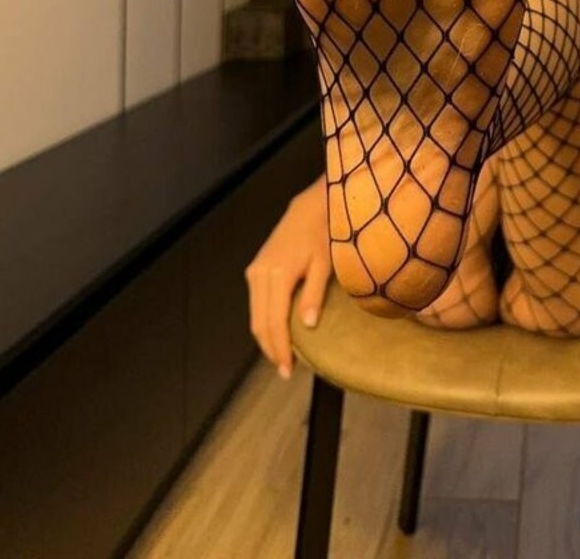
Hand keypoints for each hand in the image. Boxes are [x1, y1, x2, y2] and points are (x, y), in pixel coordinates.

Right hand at [245, 177, 331, 379]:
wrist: (310, 208)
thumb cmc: (323, 234)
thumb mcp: (324, 264)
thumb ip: (313, 294)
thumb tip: (308, 326)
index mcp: (277, 274)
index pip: (274, 322)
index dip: (280, 348)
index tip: (288, 369)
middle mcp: (260, 274)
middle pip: (259, 323)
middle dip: (271, 349)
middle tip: (286, 371)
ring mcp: (255, 271)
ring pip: (255, 316)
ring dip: (266, 338)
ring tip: (282, 357)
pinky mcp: (256, 269)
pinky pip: (256, 304)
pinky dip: (264, 322)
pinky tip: (278, 332)